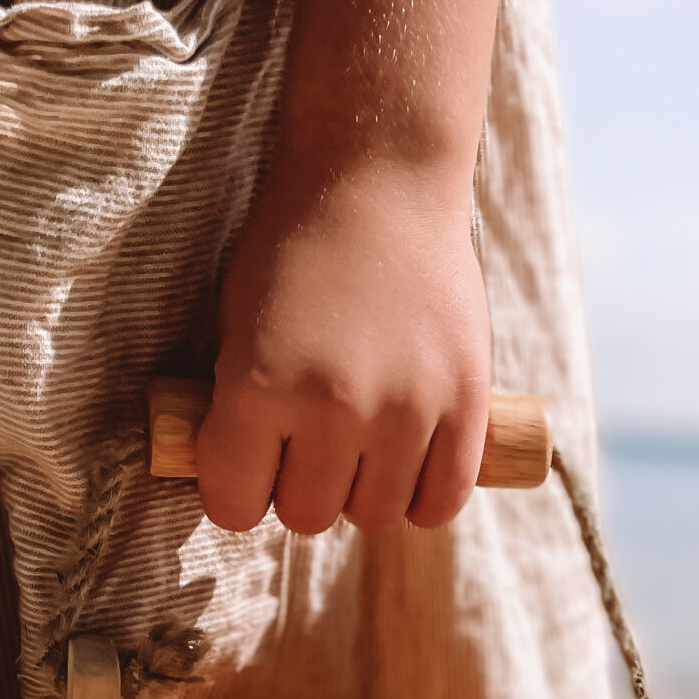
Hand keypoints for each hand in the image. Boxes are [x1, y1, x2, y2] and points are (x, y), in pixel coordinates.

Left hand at [192, 152, 490, 537]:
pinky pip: (442, 500)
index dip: (236, 491)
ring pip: (375, 515)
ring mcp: (405, 409)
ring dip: (363, 491)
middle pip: (308, 516)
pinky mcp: (464, 403)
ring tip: (363, 445)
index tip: (250, 467)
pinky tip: (409, 465)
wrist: (381, 181)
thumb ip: (242, 414)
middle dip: (302, 487)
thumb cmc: (297, 251)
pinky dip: (423, 495)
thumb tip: (255, 491)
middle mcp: (332, 407)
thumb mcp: (238, 328)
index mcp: (260, 386)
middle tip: (311, 442)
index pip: (235, 507)